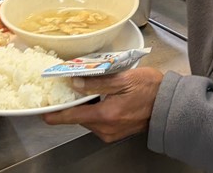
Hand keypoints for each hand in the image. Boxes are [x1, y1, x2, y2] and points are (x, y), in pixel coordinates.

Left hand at [42, 68, 162, 142]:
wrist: (170, 105)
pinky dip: (95, 110)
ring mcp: (111, 133)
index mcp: (105, 115)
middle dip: (73, 103)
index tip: (42, 111)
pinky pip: (98, 121)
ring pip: (88, 119)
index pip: (71, 116)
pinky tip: (102, 97)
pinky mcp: (116, 133)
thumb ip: (97, 81)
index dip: (54, 114)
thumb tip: (75, 83)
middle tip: (69, 86)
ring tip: (89, 88)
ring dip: (86, 105)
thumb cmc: (151, 89)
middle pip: (79, 117)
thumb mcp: (123, 79)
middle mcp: (105, 129)